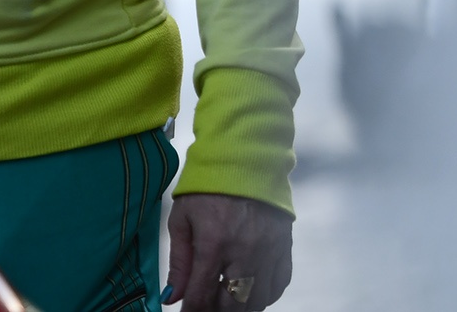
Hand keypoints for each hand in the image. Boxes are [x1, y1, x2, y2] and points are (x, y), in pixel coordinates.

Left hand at [166, 193, 292, 310]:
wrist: (244, 160)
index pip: (203, 295)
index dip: (193, 311)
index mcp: (214, 243)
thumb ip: (179, 261)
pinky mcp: (285, 247)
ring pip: (259, 300)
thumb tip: (172, 297)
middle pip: (234, 305)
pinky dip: (265, 296)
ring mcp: (269, 252)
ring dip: (241, 307)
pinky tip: (251, 292)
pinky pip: (280, 285)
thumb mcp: (182, 219)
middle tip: (206, 307)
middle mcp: (245, 253)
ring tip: (226, 302)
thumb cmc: (206, 188)